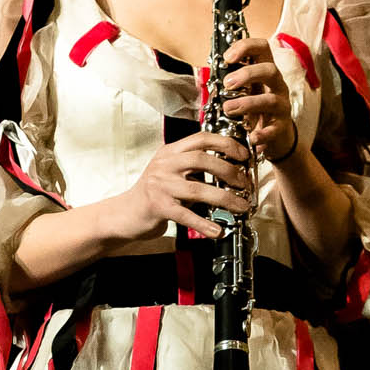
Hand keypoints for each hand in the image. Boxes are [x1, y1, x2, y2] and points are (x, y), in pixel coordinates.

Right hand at [107, 131, 251, 241]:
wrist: (125, 213)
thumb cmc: (154, 194)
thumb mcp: (171, 172)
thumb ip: (193, 169)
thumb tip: (230, 174)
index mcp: (170, 152)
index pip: (201, 138)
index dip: (226, 144)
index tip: (243, 155)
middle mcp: (164, 164)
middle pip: (202, 160)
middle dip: (229, 171)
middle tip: (244, 184)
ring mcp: (160, 185)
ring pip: (198, 189)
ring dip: (225, 199)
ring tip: (241, 207)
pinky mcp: (157, 207)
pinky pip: (186, 215)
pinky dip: (204, 224)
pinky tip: (218, 231)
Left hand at [223, 38, 295, 163]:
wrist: (275, 137)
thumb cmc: (255, 109)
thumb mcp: (244, 91)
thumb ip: (230, 81)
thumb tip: (206, 74)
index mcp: (265, 71)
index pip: (262, 48)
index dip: (246, 47)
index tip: (227, 57)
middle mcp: (277, 86)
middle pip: (270, 70)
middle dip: (247, 74)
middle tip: (226, 84)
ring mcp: (281, 106)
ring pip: (270, 99)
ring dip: (247, 103)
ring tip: (228, 108)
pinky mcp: (281, 127)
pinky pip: (273, 129)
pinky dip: (262, 134)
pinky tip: (251, 137)